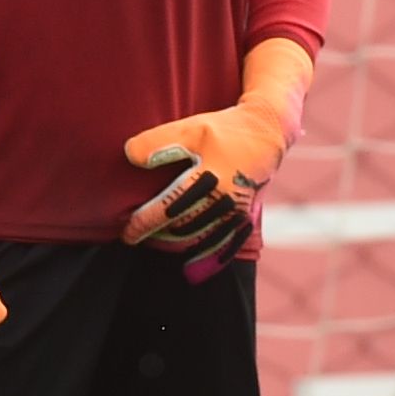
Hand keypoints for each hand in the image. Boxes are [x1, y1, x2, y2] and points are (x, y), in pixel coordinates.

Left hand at [122, 38, 316, 263]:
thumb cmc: (225, 129)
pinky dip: (207, 258)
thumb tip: (129, 156)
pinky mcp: (247, 218)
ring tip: (157, 241)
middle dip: (156, 235)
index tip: (126, 231)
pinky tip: (192, 267)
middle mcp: (226, 200)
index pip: (167, 210)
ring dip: (176, 246)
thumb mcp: (191, 128)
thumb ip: (158, 142)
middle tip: (135, 236)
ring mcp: (239, 213)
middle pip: (182, 229)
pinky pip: (226, 246)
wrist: (267, 133)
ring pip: (201, 240)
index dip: (143, 223)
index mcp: (209, 179)